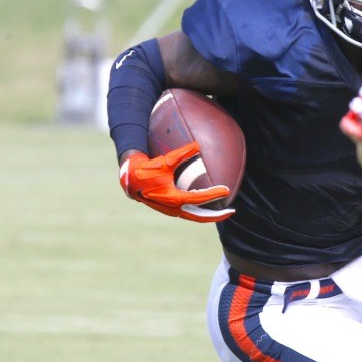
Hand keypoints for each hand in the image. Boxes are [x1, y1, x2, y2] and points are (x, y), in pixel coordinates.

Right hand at [119, 141, 234, 222]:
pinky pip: (188, 212)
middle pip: (200, 217)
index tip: (226, 190)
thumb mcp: (165, 161)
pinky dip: (199, 211)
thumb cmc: (147, 170)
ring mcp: (171, 211)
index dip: (214, 194)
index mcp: (174, 199)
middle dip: (216, 216)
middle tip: (231, 211)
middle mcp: (173, 208)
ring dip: (209, 215)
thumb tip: (198, 145)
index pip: (199, 199)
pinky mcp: (169, 209)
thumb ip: (182, 153)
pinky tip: (206, 205)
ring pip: (194, 216)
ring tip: (222, 212)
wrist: (130, 181)